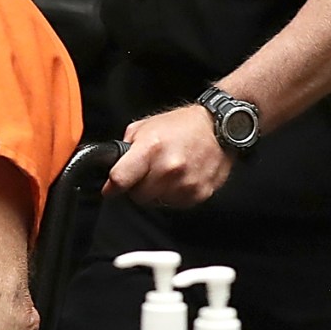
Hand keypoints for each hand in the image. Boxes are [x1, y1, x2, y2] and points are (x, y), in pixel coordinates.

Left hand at [107, 103, 234, 207]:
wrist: (220, 128)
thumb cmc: (183, 125)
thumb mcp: (145, 127)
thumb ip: (126, 148)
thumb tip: (113, 166)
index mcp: (151, 148)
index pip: (120, 179)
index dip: (111, 187)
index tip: (110, 189)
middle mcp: (169, 168)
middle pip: (137, 196)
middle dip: (137, 187)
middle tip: (147, 173)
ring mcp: (185, 183)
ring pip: (156, 202)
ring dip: (156, 192)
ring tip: (167, 172)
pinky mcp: (199, 194)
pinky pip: (175, 204)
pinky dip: (174, 195)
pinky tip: (181, 178)